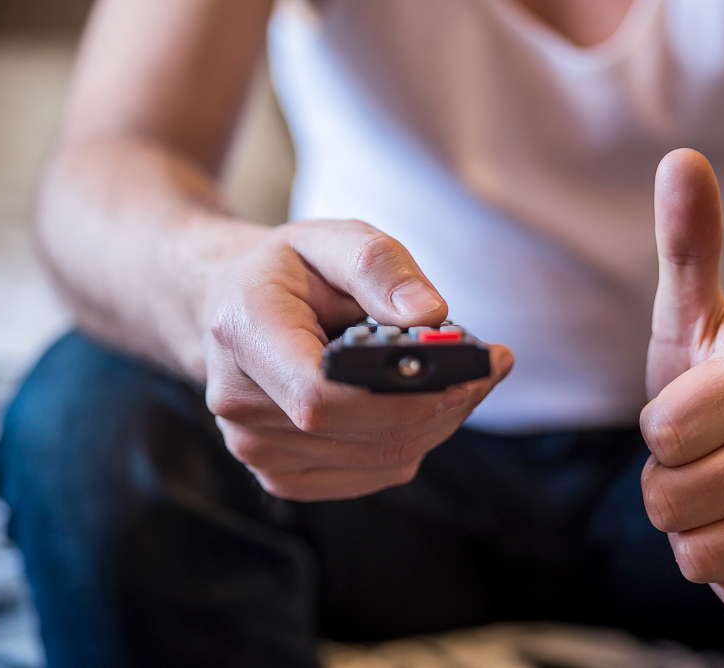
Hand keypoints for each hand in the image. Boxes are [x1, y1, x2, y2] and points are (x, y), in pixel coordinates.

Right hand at [203, 219, 512, 500]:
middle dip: (442, 406)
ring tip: (465, 381)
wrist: (233, 307)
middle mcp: (239, 404)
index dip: (400, 400)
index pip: (321, 398)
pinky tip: (425, 407)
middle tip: (490, 367)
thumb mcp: (331, 240)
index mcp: (246, 334)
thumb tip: (432, 313)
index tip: (462, 376)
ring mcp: (256, 450)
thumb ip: (379, 267)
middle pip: (361, 435)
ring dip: (437, 424)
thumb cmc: (288, 272)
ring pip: (378, 460)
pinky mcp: (283, 476)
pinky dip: (414, 443)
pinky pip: (373, 474)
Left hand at [641, 150, 723, 615]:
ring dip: (698, 530)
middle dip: (672, 487)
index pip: (662, 437)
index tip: (691, 415)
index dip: (662, 432)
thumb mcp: (696, 312)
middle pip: (673, 505)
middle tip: (708, 459)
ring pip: (703, 557)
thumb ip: (687, 242)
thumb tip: (679, 158)